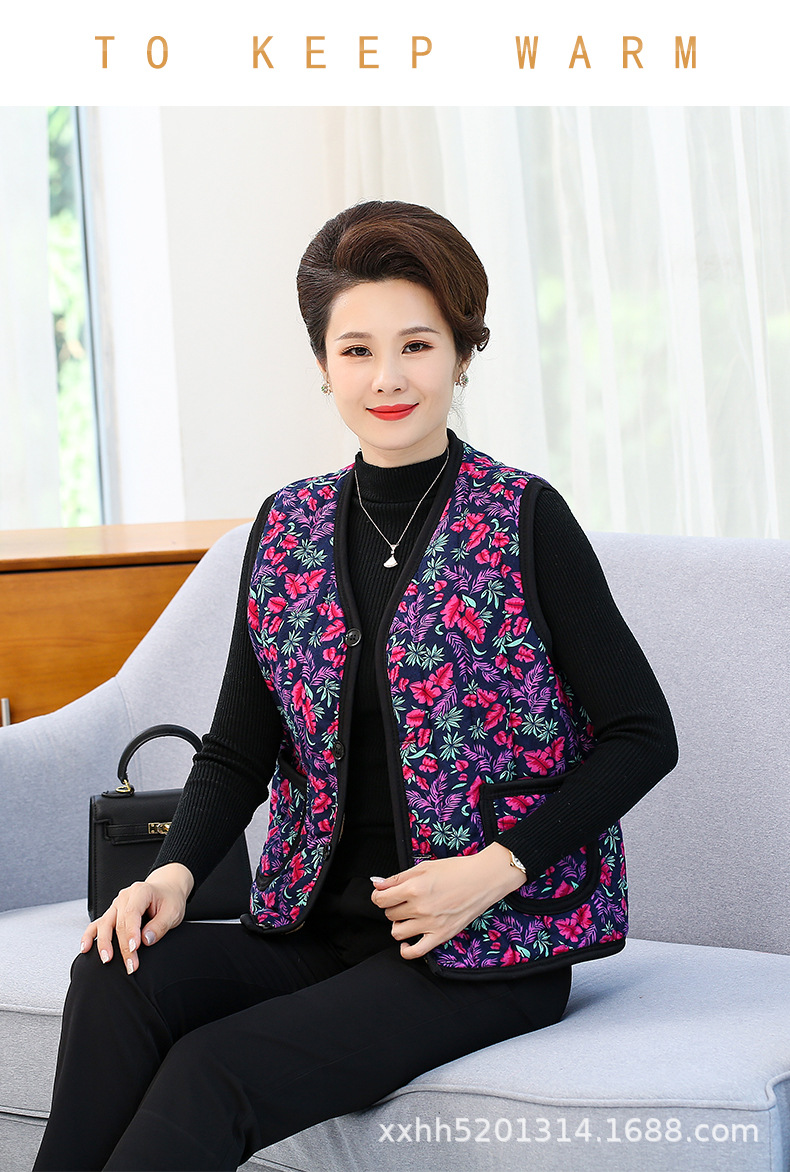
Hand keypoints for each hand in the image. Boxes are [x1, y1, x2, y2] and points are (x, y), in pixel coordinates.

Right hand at [79, 863, 194, 973]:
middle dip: (123, 947)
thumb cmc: (169, 900)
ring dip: (104, 943)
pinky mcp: (112, 914)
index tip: (134, 949)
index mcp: (141, 892)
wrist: (166, 890)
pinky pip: (97, 924)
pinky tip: (85, 948)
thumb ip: (160, 925)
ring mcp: (116, 905)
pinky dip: (89, 935)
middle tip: (131, 966)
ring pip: (105, 924)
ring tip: (107, 959)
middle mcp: (125, 897)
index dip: (131, 932)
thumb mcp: (173, 911)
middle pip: (119, 923)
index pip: (132, 913)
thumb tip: (146, 940)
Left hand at [370, 843, 526, 959]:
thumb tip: (376, 883)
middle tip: (405, 899)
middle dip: (393, 906)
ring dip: (399, 924)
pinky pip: (415, 952)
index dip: (379, 895)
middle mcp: (419, 908)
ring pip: (397, 932)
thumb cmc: (456, 870)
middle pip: (389, 914)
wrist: (483, 879)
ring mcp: (430, 924)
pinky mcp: (441, 936)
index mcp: (413, 888)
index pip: (380, 899)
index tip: (385, 894)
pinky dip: (406, 950)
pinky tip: (407, 942)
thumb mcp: (424, 867)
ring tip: (409, 916)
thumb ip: (397, 878)